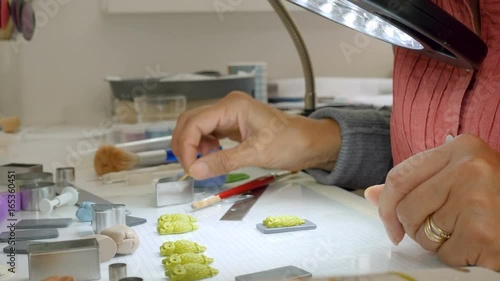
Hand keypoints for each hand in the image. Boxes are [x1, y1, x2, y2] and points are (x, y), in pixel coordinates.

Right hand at [171, 92, 340, 178]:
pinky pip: (209, 133)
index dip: (186, 146)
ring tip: (201, 164)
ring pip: (197, 127)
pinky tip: (210, 157)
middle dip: (185, 145)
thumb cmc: (290, 142)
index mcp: (233, 106)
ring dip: (193, 146)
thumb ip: (223, 161)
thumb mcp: (256, 154)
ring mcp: (230, 115)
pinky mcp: (233, 125)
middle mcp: (228, 106)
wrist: (310, 142)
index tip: (189, 168)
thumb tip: (195, 171)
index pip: (195, 123)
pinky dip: (204, 146)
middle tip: (189, 168)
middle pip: (191, 121)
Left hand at [365, 134, 499, 269]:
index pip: (398, 177)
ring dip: (436, 242)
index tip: (391, 223)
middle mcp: (469, 169)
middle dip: (413, 227)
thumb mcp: (461, 176)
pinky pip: (445, 254)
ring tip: (463, 232)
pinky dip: (456, 256)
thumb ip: (416, 182)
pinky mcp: (483, 232)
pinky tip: (477, 244)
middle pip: (405, 207)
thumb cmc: (499, 196)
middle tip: (440, 228)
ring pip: (422, 233)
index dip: (385, 204)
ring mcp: (478, 200)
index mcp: (461, 148)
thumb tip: (371, 195)